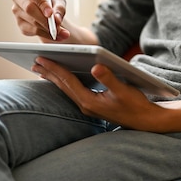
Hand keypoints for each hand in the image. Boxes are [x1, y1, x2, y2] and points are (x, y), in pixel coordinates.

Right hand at [10, 0, 69, 41]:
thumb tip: (56, 19)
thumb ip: (59, 8)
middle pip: (29, 8)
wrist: (48, 14)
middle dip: (44, 19)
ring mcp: (16, 11)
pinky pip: (32, 31)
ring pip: (32, 21)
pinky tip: (53, 35)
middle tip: (56, 26)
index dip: (41, 3)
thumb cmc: (51, 3)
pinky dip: (45, 34)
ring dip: (47, 29)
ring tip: (61, 32)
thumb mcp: (59, 1)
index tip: (50, 13)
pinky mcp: (19, 24)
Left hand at [32, 57, 163, 130]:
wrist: (146, 121)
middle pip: (63, 86)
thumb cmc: (137, 105)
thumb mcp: (124, 90)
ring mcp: (88, 107)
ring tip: (42, 69)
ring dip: (54, 78)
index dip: (54, 68)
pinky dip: (65, 83)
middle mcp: (86, 106)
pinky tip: (61, 78)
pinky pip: (73, 92)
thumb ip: (109, 78)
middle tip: (35, 61)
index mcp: (90, 102)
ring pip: (66, 90)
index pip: (68, 82)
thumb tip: (96, 66)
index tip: (42, 58)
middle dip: (49, 72)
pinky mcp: (93, 106)